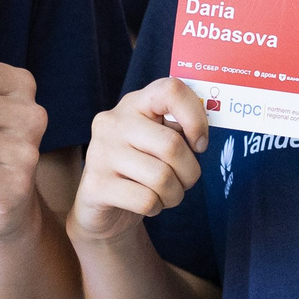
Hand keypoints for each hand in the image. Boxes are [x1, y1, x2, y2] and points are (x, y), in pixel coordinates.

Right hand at [71, 80, 206, 244]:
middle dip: (190, 172)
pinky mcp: (96, 184)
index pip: (171, 91)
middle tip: (186, 180)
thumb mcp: (158, 142)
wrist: (102, 208)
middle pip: (172, 145)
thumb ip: (179, 131)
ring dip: (175, 194)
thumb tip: (202, 137)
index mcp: (134, 104)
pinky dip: (157, 208)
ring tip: (167, 194)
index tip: (200, 144)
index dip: (196, 118)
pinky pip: (146, 200)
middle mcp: (113, 122)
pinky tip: (149, 204)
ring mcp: (100, 152)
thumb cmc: (141, 170)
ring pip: (161, 177)